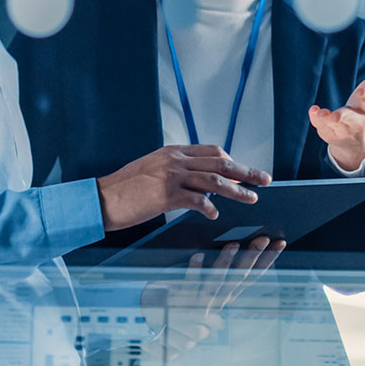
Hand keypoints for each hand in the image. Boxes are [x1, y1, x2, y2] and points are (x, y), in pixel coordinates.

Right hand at [97, 145, 270, 232]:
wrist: (100, 199)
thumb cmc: (125, 190)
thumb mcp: (152, 171)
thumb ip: (176, 172)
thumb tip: (200, 183)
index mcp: (172, 152)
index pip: (212, 151)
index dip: (233, 161)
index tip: (246, 171)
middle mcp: (174, 160)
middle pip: (220, 162)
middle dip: (246, 171)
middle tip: (264, 180)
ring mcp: (170, 176)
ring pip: (214, 179)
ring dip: (237, 189)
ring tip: (252, 198)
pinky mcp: (165, 195)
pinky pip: (197, 200)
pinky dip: (210, 207)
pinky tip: (215, 214)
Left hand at [143, 237, 284, 361]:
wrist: (165, 340)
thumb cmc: (187, 313)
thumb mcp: (208, 297)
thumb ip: (220, 278)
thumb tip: (235, 251)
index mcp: (225, 298)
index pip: (251, 277)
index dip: (266, 261)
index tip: (280, 244)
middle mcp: (217, 301)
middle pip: (239, 278)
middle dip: (252, 258)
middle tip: (263, 239)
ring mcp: (200, 302)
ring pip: (217, 281)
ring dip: (225, 263)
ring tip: (233, 244)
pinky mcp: (182, 302)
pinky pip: (188, 285)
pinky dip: (193, 270)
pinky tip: (197, 255)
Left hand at [309, 62, 364, 172]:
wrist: (360, 137)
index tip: (362, 91)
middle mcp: (359, 122)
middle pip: (354, 121)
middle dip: (346, 117)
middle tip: (336, 115)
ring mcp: (345, 130)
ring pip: (337, 127)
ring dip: (328, 121)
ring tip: (323, 114)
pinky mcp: (332, 134)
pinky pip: (323, 129)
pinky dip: (318, 120)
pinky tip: (314, 111)